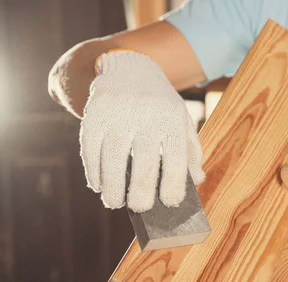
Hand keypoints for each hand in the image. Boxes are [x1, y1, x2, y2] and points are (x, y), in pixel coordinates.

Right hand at [80, 50, 204, 211]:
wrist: (130, 67)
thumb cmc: (160, 104)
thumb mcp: (182, 119)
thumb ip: (191, 150)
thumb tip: (197, 180)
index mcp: (171, 119)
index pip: (176, 155)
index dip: (173, 181)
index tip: (170, 203)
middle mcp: (145, 115)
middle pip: (143, 158)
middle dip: (141, 188)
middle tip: (140, 209)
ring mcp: (117, 114)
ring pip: (113, 155)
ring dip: (112, 184)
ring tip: (114, 203)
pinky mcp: (94, 115)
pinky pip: (91, 147)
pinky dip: (93, 170)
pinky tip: (98, 186)